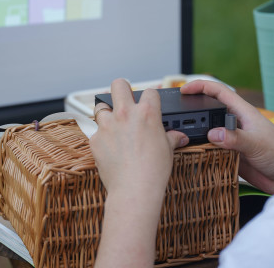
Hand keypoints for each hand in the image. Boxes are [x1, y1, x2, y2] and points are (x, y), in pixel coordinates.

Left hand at [90, 79, 188, 197]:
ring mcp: (107, 126)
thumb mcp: (168, 150)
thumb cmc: (153, 171)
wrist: (134, 189)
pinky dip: (101, 137)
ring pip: (101, 106)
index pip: (149, 91)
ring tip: (113, 124)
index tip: (150, 103)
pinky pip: (95, 132)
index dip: (151, 97)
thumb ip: (171, 138)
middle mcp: (125, 114)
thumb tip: (178, 137)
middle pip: (118, 85)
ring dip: (107, 113)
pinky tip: (109, 147)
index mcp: (147, 113)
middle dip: (122, 89)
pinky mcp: (95, 139)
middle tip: (125, 99)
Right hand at [181, 80, 273, 193]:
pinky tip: (193, 155)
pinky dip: (202, 151)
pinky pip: (213, 150)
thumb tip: (213, 133)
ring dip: (196, 133)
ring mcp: (233, 140)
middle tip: (175, 113)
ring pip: (209, 132)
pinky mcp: (232, 155)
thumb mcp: (258, 144)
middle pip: (210, 110)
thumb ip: (235, 139)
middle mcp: (236, 124)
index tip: (184, 89)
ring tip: (179, 135)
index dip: (201, 87)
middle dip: (193, 108)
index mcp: (243, 113)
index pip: (219, 92)